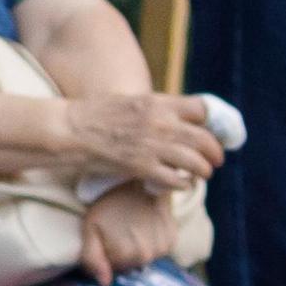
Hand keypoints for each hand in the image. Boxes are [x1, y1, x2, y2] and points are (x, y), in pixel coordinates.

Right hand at [61, 91, 222, 186]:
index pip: (202, 109)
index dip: (210, 122)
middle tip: (216, 160)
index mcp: (158, 103)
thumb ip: (154, 109)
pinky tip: (181, 184)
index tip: (210, 131)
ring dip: (203, 171)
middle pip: (204, 139)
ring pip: (195, 162)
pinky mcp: (142, 167)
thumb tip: (173, 118)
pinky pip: (175, 180)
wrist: (69, 131)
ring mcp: (153, 147)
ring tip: (202, 174)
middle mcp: (161, 123)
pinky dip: (182, 184)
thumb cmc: (94, 115)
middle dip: (215, 152)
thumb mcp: (130, 101)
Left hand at [79, 182, 184, 285]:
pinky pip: (157, 250)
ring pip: (143, 258)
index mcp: (127, 255)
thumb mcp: (90, 228)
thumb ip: (92, 258)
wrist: (137, 180)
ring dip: (136, 248)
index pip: (113, 270)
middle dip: (120, 252)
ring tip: (130, 226)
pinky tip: (143, 226)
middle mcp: (149, 255)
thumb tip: (104, 283)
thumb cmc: (108, 203)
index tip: (103, 237)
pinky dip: (149, 242)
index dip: (104, 255)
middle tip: (116, 229)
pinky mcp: (173, 239)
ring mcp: (164, 247)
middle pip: (129, 266)